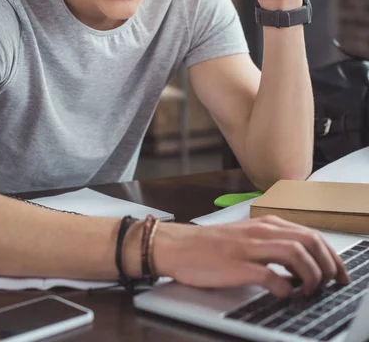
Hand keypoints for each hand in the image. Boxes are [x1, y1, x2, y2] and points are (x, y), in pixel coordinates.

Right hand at [153, 215, 349, 297]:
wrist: (180, 246)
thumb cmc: (212, 245)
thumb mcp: (248, 236)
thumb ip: (273, 244)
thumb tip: (302, 264)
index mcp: (266, 224)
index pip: (311, 234)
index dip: (331, 255)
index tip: (340, 273)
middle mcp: (262, 231)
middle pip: (309, 242)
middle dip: (328, 265)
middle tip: (332, 284)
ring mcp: (250, 247)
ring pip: (296, 255)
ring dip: (311, 276)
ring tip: (309, 291)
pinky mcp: (238, 266)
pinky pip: (271, 276)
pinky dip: (285, 288)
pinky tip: (284, 295)